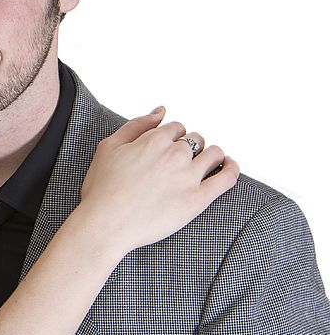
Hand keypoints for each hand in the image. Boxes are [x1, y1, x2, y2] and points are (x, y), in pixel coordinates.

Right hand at [77, 106, 239, 255]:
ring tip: (206, 164)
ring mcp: (188, 176)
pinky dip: (232, 168)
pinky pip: (227, 177)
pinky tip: (230, 167)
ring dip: (212, 155)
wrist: (105, 224)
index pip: (176, 128)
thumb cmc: (102, 188)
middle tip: (180, 163)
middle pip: (195, 140)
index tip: (167, 149)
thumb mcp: (109, 146)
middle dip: (191, 147)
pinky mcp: (198, 199)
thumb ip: (136, 124)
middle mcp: (174, 153)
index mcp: (154, 139)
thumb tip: (161, 111)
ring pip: (214, 154)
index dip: (172, 137)